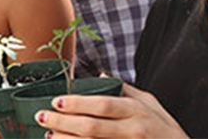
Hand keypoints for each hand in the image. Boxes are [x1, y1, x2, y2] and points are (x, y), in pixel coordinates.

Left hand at [36, 83, 187, 138]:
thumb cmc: (165, 128)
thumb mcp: (151, 103)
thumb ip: (125, 89)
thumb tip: (101, 75)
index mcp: (136, 111)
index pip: (102, 105)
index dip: (77, 104)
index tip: (56, 101)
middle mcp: (133, 131)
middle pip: (92, 127)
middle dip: (63, 122)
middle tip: (42, 116)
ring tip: (48, 134)